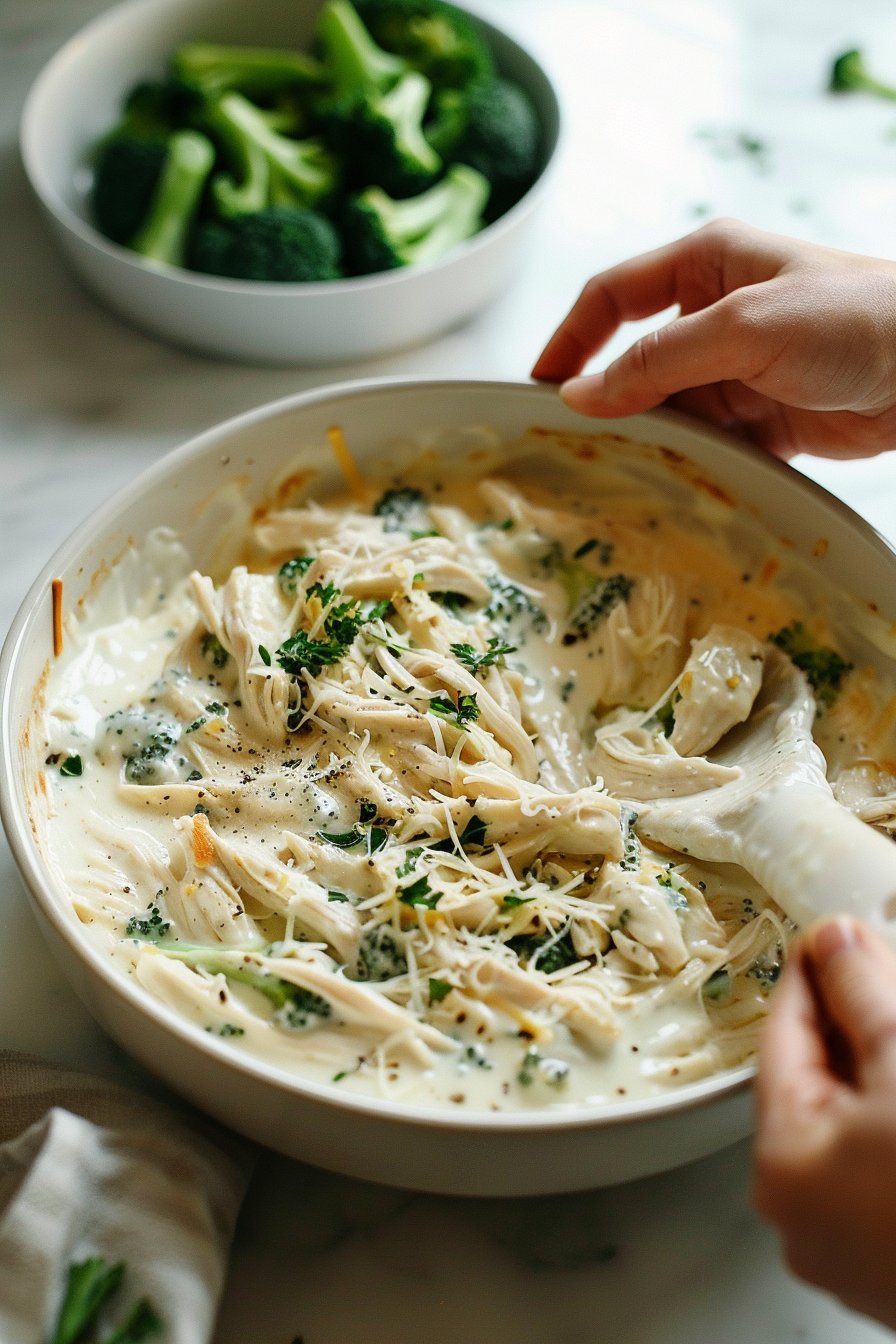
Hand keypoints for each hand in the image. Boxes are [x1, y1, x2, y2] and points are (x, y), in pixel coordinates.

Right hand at [531, 218, 895, 459]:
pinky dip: (690, 464)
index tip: (537, 389)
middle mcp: (716, 312)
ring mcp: (739, 368)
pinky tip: (673, 487)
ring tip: (621, 476)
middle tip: (573, 448)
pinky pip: (708, 443)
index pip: (613, 298)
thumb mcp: (745, 328)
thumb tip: (582, 393)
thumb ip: (659, 361)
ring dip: (650, 440)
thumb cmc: (855, 318)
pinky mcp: (764, 416)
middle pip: (636, 361)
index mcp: (706, 265)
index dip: (570, 340)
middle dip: (608, 403)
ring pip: (669, 409)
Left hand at [753, 915, 895, 1328]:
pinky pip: (882, 1160)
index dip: (812, 975)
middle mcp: (805, 1216)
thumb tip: (835, 941)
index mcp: (785, 1164)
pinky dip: (895, 1112)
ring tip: (893, 1006)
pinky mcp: (895, 1260)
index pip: (783, 1038)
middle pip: (820, 1081)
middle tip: (872, 960)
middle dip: (854, 1017)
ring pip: (857, 1121)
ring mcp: (854, 1248)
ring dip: (882, 1060)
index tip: (831, 935)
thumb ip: (863, 992)